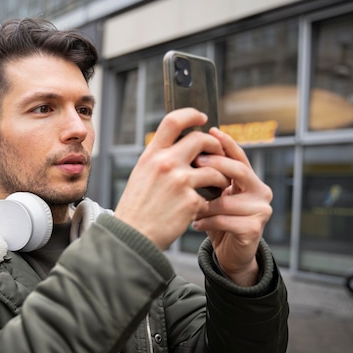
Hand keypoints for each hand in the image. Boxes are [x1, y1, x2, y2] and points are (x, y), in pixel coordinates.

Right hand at [114, 108, 228, 249]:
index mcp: (151, 155)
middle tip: (219, 155)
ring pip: (214, 169)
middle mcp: (165, 163)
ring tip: (219, 186)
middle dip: (215, 146)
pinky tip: (203, 209)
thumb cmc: (136, 209)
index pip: (173, 121)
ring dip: (221, 177)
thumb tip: (182, 148)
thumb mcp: (141, 175)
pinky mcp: (191, 202)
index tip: (202, 118)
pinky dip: (210, 203)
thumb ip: (159, 160)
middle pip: (201, 140)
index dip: (191, 115)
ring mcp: (179, 182)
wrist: (132, 238)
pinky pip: (210, 196)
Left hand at [192, 128, 272, 285]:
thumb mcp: (214, 195)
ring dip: (203, 204)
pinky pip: (225, 220)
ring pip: (227, 200)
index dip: (227, 143)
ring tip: (188, 207)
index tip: (211, 131)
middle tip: (195, 162)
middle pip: (239, 171)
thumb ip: (211, 176)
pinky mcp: (255, 229)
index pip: (240, 157)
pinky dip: (206, 221)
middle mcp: (261, 192)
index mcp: (251, 180)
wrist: (230, 254)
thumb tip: (191, 150)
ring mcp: (261, 210)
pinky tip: (194, 223)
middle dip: (215, 165)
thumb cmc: (219, 221)